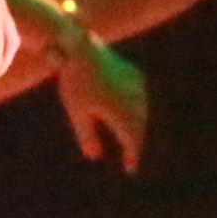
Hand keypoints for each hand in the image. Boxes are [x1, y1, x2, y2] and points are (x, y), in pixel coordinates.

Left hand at [58, 38, 150, 173]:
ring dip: (136, 126)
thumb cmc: (75, 83)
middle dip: (134, 142)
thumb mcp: (77, 113)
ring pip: (141, 113)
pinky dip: (136, 108)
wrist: (80, 48)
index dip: (132, 156)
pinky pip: (139, 97)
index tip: (130, 169)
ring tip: (130, 139)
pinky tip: (132, 114)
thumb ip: (87, 136)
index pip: (131, 141)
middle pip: (138, 128)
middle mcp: (134, 100)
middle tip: (130, 157)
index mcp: (121, 113)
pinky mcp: (134, 75)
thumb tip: (94, 156)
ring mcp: (136, 86)